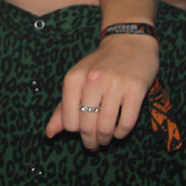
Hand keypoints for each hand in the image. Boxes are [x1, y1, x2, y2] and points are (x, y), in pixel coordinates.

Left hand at [46, 33, 159, 149]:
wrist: (129, 41)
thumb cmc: (100, 65)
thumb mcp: (77, 80)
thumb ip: (63, 107)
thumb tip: (49, 134)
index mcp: (74, 78)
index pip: (69, 120)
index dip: (74, 131)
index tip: (80, 132)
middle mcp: (92, 80)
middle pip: (87, 126)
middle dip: (90, 141)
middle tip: (94, 144)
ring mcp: (115, 84)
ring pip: (106, 127)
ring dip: (106, 139)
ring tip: (106, 139)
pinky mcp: (135, 88)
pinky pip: (127, 122)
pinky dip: (121, 133)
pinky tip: (119, 131)